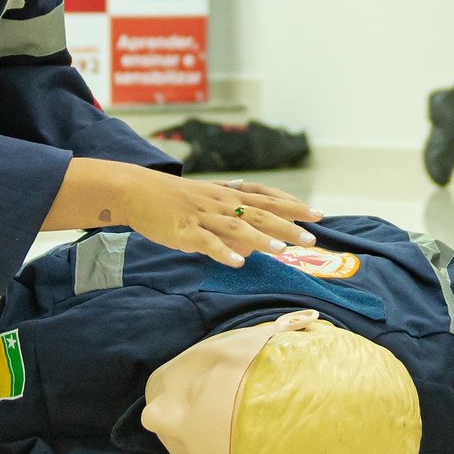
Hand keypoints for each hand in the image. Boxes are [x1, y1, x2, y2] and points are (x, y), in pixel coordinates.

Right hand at [47, 159, 321, 266]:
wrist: (136, 191)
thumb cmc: (171, 199)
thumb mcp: (205, 202)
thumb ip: (228, 219)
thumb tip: (249, 244)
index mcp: (226, 195)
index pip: (267, 198)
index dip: (293, 205)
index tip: (317, 213)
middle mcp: (220, 203)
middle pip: (260, 213)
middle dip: (288, 225)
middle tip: (312, 239)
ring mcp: (203, 216)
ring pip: (237, 227)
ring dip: (262, 239)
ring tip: (283, 250)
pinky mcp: (184, 230)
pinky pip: (206, 242)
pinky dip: (222, 252)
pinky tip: (237, 263)